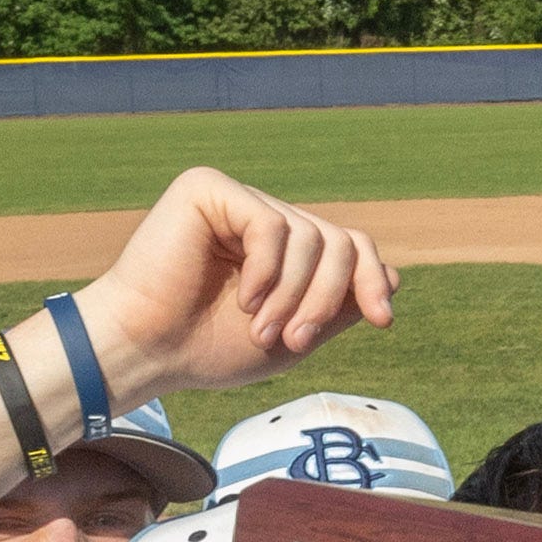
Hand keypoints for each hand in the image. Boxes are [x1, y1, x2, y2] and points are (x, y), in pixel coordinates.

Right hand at [75, 167, 399, 404]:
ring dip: (292, 295)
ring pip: (309, 235)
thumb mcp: (292, 338)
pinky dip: (266, 271)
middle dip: (326, 297)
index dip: (373, 280)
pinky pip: (269, 223)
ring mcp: (238, 200)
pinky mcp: (208, 189)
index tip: (381, 321)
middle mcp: (265, 218)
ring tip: (260, 331)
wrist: (145, 352)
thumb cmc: (205, 350)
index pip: (350, 246)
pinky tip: (242, 299)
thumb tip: (396, 276)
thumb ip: (337, 307)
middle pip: (339, 241)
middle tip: (296, 341)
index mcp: (284, 251)